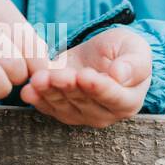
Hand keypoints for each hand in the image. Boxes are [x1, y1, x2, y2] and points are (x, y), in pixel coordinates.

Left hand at [20, 25, 151, 126]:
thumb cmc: (124, 51)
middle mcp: (105, 114)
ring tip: (38, 79)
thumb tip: (120, 75)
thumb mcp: (135, 49)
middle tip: (57, 75)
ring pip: (63, 106)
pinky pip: (48, 107)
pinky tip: (28, 90)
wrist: (102, 54)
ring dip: (49, 93)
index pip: (113, 98)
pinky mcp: (62, 110)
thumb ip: (134, 64)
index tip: (85, 76)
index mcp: (128, 101)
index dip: (98, 88)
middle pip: (84, 103)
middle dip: (68, 88)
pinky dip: (37, 99)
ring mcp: (81, 115)